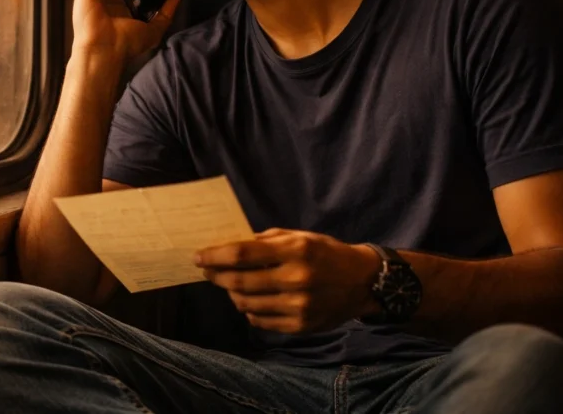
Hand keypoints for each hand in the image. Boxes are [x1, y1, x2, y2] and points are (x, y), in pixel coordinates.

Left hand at [195, 229, 381, 333]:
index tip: (199, 256)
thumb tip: (228, 246)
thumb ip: (264, 241)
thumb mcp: (298, 237)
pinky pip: (260, 320)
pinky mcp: (301, 326)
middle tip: (207, 271)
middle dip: (217, 275)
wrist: (363, 282)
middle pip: (239, 281)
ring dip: (230, 293)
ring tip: (228, 285)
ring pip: (246, 303)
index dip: (215, 256)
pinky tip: (250, 300)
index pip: (242, 254)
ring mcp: (299, 306)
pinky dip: (248, 309)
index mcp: (295, 251)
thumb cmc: (325, 253)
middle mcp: (296, 279)